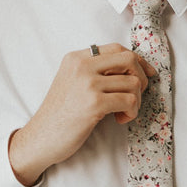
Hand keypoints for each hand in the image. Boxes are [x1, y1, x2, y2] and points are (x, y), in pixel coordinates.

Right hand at [9, 43, 154, 185]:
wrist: (40, 138)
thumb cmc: (59, 114)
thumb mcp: (71, 82)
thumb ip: (94, 71)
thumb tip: (132, 68)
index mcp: (76, 58)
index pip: (117, 49)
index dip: (137, 61)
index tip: (145, 74)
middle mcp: (82, 66)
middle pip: (129, 59)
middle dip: (141, 77)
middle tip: (135, 96)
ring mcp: (88, 83)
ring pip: (133, 82)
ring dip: (136, 101)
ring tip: (123, 113)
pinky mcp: (94, 103)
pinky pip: (129, 100)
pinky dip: (131, 112)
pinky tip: (120, 120)